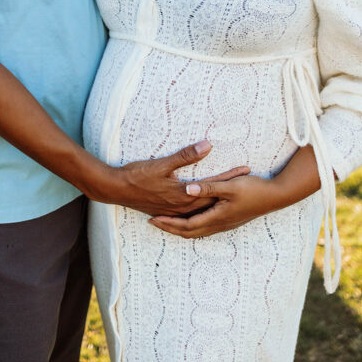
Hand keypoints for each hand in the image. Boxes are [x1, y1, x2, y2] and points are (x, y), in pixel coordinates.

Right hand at [97, 140, 249, 216]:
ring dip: (218, 202)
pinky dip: (204, 211)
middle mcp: (182, 207)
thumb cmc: (137, 175)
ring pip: (204, 210)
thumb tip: (207, 146)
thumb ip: (186, 155)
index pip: (214, 186)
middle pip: (212, 200)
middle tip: (246, 182)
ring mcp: (175, 212)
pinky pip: (192, 215)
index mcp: (183, 195)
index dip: (230, 178)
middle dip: (229, 190)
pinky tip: (206, 208)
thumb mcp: (162, 163)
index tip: (245, 170)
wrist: (115, 190)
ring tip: (232, 197)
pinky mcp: (168, 212)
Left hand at [148, 174, 281, 236]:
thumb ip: (208, 187)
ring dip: (180, 228)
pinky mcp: (229, 220)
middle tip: (153, 222)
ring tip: (166, 222)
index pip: (186, 225)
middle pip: (188, 232)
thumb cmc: (253, 189)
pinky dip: (191, 226)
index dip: (168, 223)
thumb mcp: (230, 185)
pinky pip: (204, 228)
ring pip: (196, 232)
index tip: (153, 218)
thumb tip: (187, 189)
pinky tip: (189, 220)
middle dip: (170, 228)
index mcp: (217, 217)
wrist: (275, 196)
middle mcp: (219, 224)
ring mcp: (225, 224)